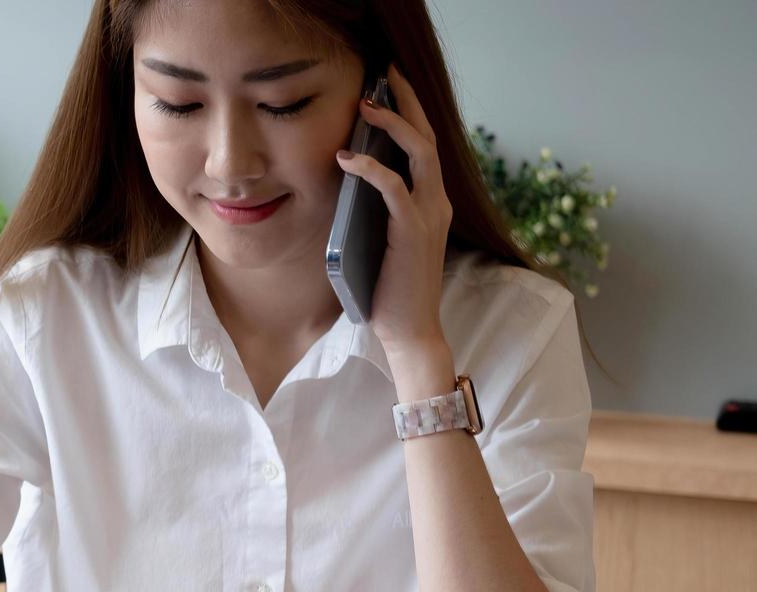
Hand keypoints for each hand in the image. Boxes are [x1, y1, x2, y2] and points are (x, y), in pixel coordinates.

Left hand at [334, 63, 452, 353]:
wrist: (410, 329)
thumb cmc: (390, 290)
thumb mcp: (380, 240)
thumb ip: (373, 210)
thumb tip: (343, 180)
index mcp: (431, 202)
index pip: (424, 146)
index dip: (408, 113)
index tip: (387, 87)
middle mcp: (437, 201)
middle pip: (427, 136)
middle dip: (406, 100)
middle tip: (384, 73)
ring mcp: (428, 213)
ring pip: (419, 151)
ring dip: (392, 123)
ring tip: (365, 104)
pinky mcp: (412, 229)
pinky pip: (393, 187)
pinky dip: (370, 168)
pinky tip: (347, 157)